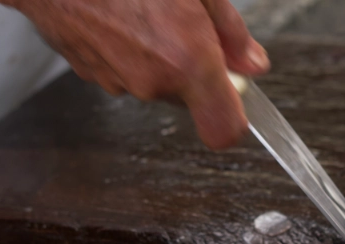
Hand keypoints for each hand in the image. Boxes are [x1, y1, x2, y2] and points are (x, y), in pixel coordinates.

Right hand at [0, 0, 269, 148]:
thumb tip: (253, 63)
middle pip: (191, 98)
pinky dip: (132, 51)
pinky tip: (123, 13)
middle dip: (198, 68)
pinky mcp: (91, 73)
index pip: (224, 129)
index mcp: (186, 61)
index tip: (238, 93)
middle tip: (189, 22)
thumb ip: (231, 31)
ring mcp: (117, 81)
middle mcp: (152, 82)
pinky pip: (127, 71)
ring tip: (149, 9)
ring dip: (162, 56)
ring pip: (158, 83)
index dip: (236, 119)